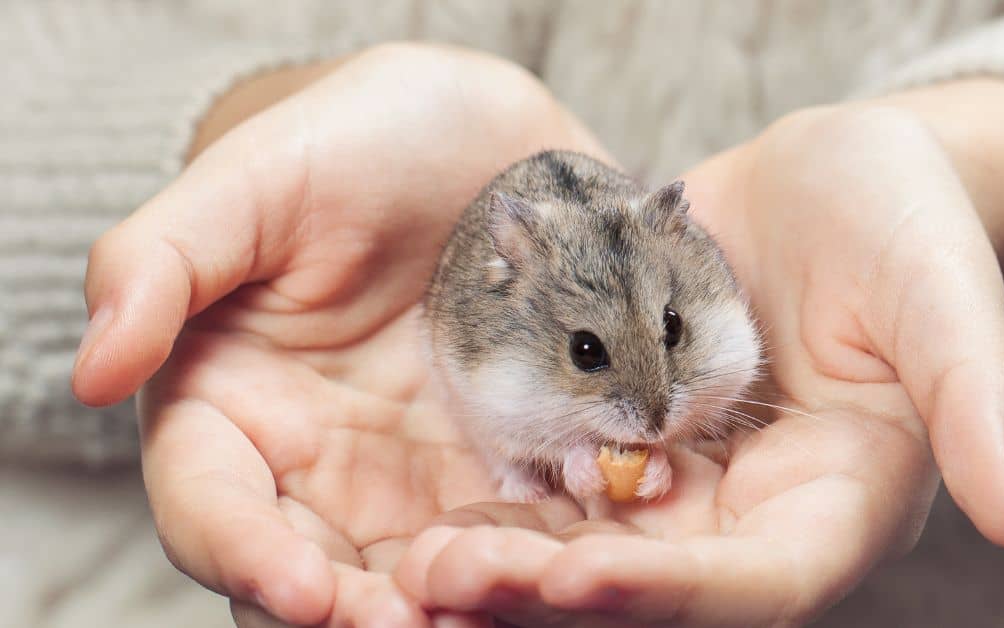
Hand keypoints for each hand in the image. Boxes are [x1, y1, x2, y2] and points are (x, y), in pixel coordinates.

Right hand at [73, 43, 609, 626]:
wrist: (476, 136)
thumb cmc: (347, 145)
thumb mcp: (251, 184)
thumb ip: (160, 266)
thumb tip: (93, 371)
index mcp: (233, 411)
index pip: (216, 510)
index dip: (250, 558)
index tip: (307, 591)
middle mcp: (324, 466)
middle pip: (327, 578)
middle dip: (369, 616)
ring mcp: (423, 475)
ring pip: (432, 577)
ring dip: (468, 607)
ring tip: (516, 607)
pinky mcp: (511, 465)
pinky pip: (528, 534)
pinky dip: (551, 561)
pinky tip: (590, 569)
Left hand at [394, 81, 1003, 625]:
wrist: (828, 184)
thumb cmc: (905, 228)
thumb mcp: (943, 297)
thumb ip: (976, 399)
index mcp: (835, 505)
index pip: (759, 583)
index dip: (671, 595)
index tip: (577, 583)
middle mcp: (750, 517)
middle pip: (652, 592)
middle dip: (552, 595)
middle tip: (448, 579)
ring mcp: (682, 483)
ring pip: (588, 554)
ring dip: (506, 567)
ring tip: (415, 561)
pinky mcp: (624, 436)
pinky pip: (556, 489)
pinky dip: (499, 507)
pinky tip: (427, 508)